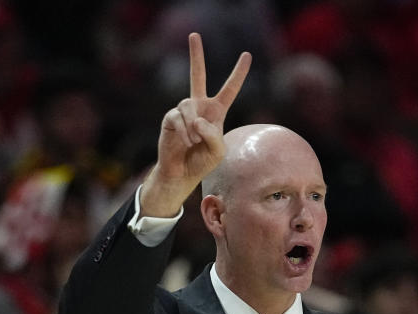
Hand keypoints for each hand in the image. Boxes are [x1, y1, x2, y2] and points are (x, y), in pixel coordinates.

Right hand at [141, 33, 251, 216]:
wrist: (182, 173)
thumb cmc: (202, 162)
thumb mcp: (218, 151)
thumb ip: (214, 135)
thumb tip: (198, 119)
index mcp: (217, 112)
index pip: (230, 89)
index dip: (238, 73)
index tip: (247, 55)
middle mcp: (199, 106)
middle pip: (197, 75)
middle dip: (195, 55)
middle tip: (194, 35)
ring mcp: (183, 110)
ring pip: (189, 106)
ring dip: (193, 127)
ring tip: (193, 142)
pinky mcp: (170, 117)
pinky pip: (178, 118)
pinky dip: (184, 132)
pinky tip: (185, 142)